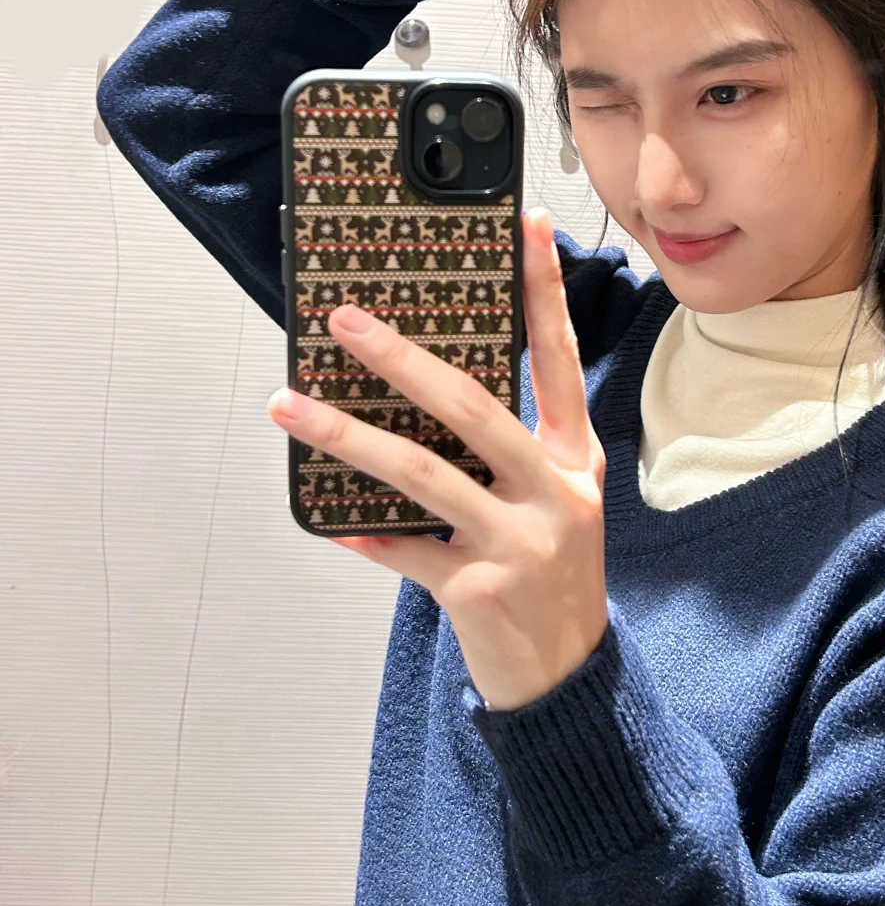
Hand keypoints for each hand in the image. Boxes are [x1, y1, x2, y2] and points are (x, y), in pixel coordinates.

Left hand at [266, 206, 608, 712]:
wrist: (569, 677)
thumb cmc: (552, 573)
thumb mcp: (555, 501)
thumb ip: (512, 448)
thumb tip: (423, 390)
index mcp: (575, 458)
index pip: (559, 357)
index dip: (543, 291)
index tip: (526, 227)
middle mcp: (554, 492)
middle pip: (472, 408)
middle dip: (403, 359)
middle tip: (346, 320)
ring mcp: (520, 542)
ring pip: (422, 474)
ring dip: (346, 436)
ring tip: (288, 407)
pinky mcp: (481, 591)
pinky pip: (406, 551)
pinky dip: (366, 534)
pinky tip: (331, 524)